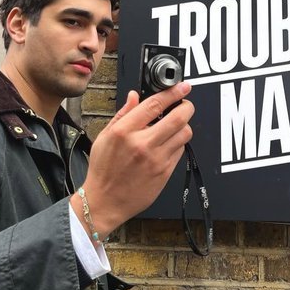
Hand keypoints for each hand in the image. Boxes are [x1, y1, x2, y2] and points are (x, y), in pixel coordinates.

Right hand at [76, 82, 193, 237]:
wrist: (105, 201)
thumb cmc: (103, 170)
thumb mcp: (104, 137)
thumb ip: (122, 114)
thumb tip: (134, 96)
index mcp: (124, 132)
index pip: (155, 104)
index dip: (172, 92)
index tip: (181, 87)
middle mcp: (142, 144)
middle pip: (178, 117)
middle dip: (186, 106)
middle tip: (184, 104)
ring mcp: (156, 159)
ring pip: (184, 134)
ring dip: (183, 125)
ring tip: (174, 126)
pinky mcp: (165, 172)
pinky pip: (180, 151)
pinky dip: (177, 143)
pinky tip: (167, 144)